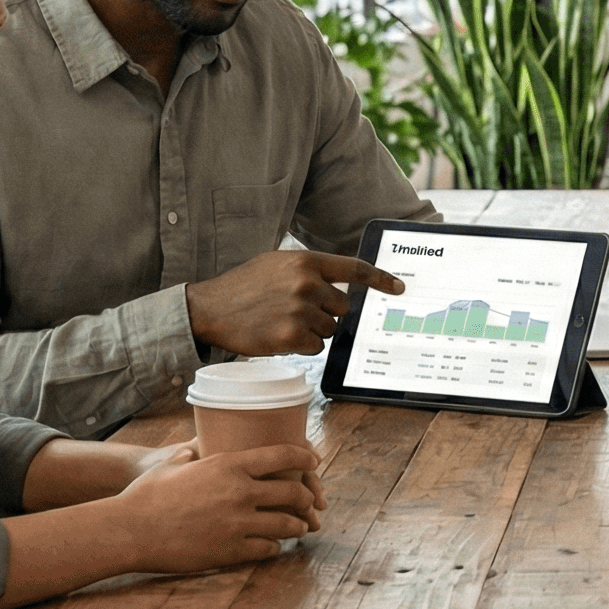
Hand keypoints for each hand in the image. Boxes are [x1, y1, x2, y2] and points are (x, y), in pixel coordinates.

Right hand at [110, 443, 327, 574]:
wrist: (131, 531)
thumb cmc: (146, 496)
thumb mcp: (169, 467)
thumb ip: (186, 459)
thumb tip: (188, 454)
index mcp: (229, 465)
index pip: (283, 456)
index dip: (304, 458)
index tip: (314, 461)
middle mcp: (240, 492)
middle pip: (293, 492)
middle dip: (306, 497)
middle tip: (309, 502)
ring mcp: (238, 523)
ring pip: (286, 524)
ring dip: (296, 525)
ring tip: (299, 527)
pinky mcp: (231, 550)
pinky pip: (267, 549)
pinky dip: (274, 547)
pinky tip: (272, 547)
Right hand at [186, 250, 403, 355]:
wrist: (209, 308)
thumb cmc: (243, 287)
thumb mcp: (276, 264)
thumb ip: (308, 270)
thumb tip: (341, 286)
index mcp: (304, 261)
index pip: (353, 269)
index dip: (380, 279)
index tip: (399, 287)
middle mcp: (306, 283)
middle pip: (342, 308)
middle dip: (326, 313)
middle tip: (297, 311)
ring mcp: (299, 310)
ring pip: (329, 330)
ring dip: (312, 331)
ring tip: (283, 321)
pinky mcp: (290, 336)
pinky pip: (315, 347)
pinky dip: (302, 346)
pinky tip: (280, 335)